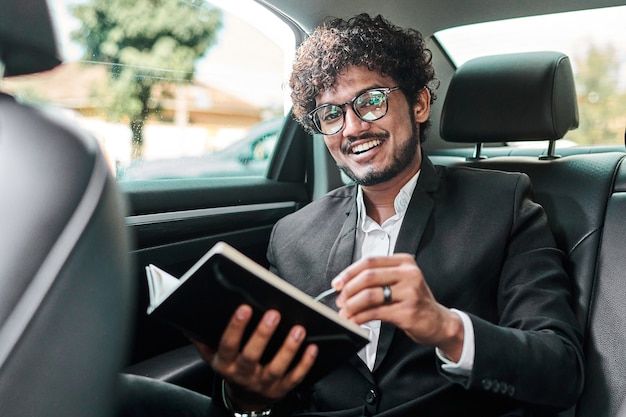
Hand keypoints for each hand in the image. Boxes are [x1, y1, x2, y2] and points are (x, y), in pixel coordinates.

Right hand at [192, 305, 317, 409]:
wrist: (244, 399)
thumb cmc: (231, 367)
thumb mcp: (212, 355)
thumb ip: (202, 339)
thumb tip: (188, 319)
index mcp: (225, 364)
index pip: (228, 345)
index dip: (235, 328)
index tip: (244, 307)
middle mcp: (243, 375)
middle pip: (252, 356)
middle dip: (262, 335)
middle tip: (273, 314)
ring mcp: (264, 384)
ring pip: (276, 368)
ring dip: (288, 349)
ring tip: (298, 329)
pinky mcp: (282, 389)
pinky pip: (295, 378)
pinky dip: (305, 363)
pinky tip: (312, 347)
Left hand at [332, 254, 463, 360]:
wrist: (438, 322)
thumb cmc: (414, 302)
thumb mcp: (400, 282)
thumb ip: (378, 279)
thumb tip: (345, 285)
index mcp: (404, 262)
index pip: (370, 261)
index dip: (349, 272)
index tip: (337, 283)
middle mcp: (409, 273)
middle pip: (368, 276)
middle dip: (348, 290)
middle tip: (340, 301)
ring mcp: (410, 292)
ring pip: (370, 295)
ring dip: (352, 305)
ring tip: (344, 313)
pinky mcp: (408, 311)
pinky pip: (376, 312)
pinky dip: (360, 317)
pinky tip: (354, 321)